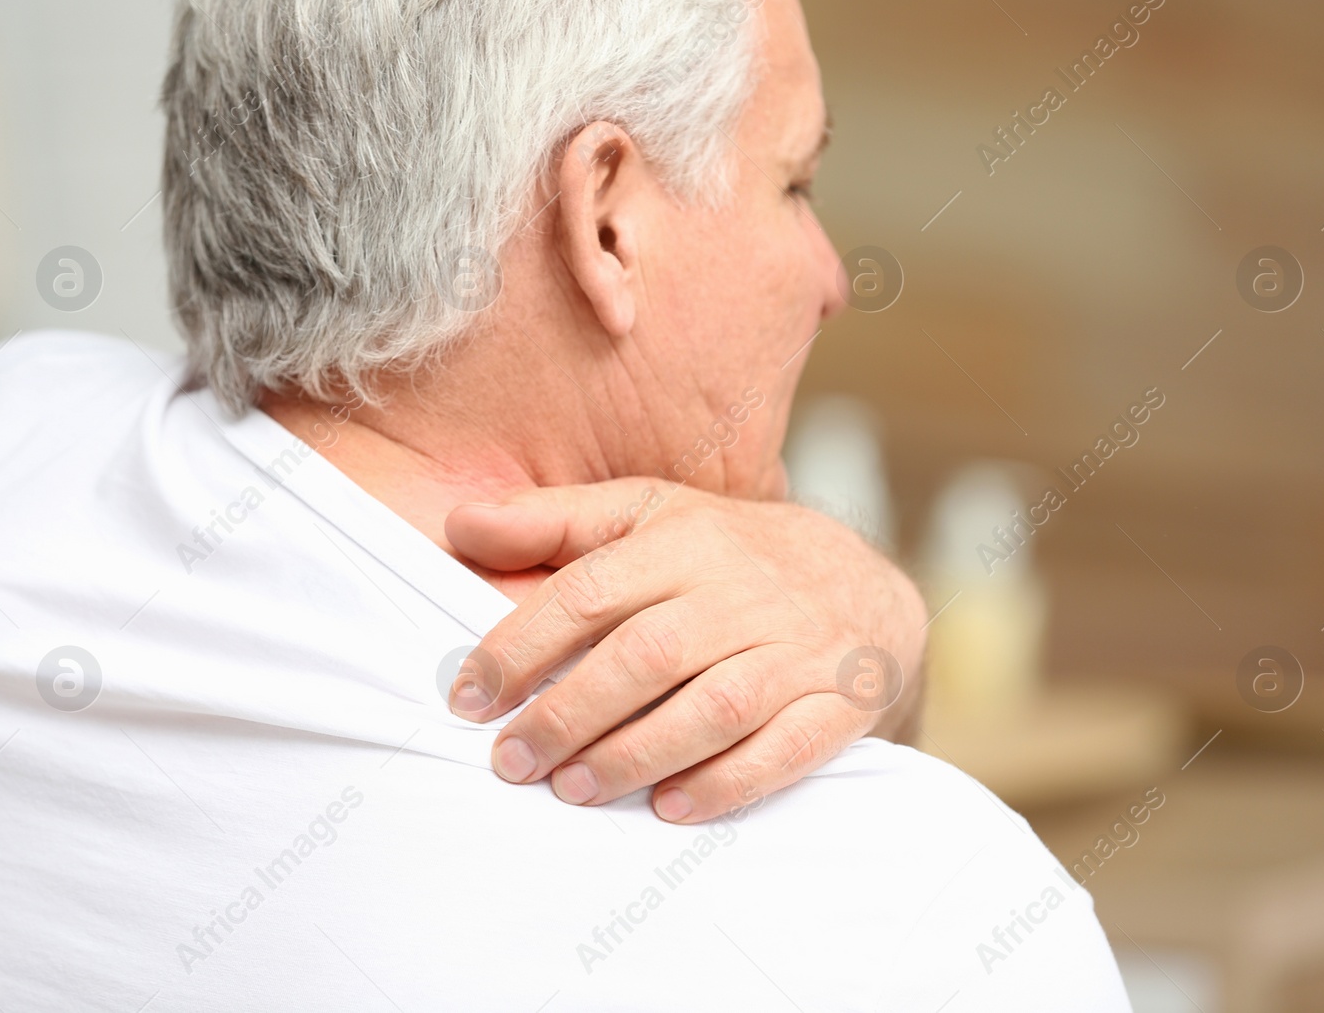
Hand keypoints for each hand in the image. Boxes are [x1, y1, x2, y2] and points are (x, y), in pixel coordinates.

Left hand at [443, 478, 926, 822]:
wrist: (864, 584)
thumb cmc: (729, 555)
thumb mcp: (650, 513)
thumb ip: (555, 520)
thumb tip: (459, 524)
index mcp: (686, 540)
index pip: (591, 592)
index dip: (522, 647)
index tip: (469, 700)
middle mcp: (742, 592)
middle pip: (647, 655)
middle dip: (571, 715)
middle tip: (514, 763)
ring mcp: (796, 649)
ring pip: (714, 707)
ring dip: (637, 755)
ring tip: (574, 791)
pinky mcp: (839, 702)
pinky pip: (787, 748)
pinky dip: (728, 782)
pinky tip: (669, 808)